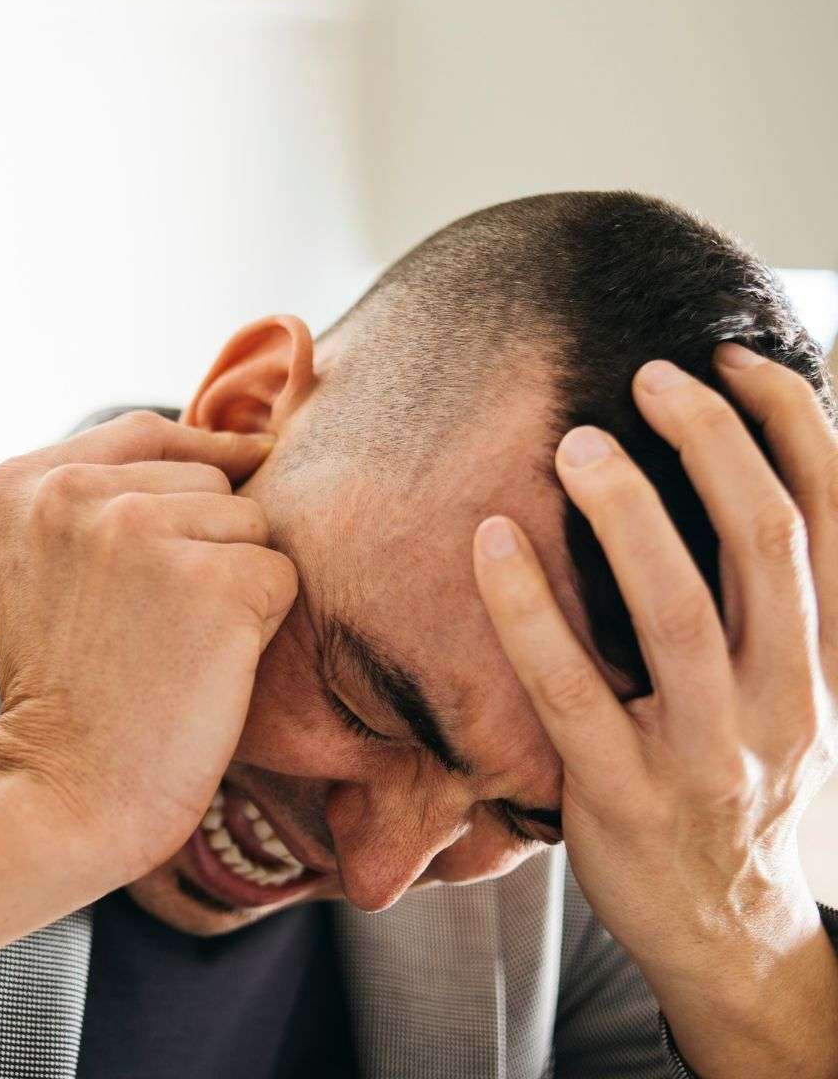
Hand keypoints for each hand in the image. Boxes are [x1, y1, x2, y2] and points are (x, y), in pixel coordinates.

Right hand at [0, 412, 297, 889]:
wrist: (61, 796)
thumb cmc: (71, 691)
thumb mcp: (50, 567)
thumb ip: (108, 497)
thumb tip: (244, 445)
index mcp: (24, 483)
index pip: (148, 431)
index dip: (201, 454)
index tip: (238, 470)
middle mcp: (73, 491)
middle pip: (209, 477)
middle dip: (208, 541)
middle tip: (157, 621)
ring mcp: (140, 530)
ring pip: (250, 523)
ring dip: (236, 583)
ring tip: (177, 644)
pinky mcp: (210, 579)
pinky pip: (281, 575)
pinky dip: (262, 626)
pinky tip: (208, 667)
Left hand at [471, 346, 837, 981]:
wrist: (727, 932)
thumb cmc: (740, 778)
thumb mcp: (791, 691)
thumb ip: (768, 598)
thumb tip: (728, 469)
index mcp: (832, 660)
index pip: (833, 516)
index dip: (794, 424)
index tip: (731, 358)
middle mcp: (787, 698)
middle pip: (765, 540)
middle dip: (712, 442)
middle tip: (648, 377)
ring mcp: (706, 751)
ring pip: (677, 607)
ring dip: (626, 510)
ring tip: (574, 444)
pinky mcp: (622, 795)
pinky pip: (568, 687)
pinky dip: (527, 606)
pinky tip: (489, 539)